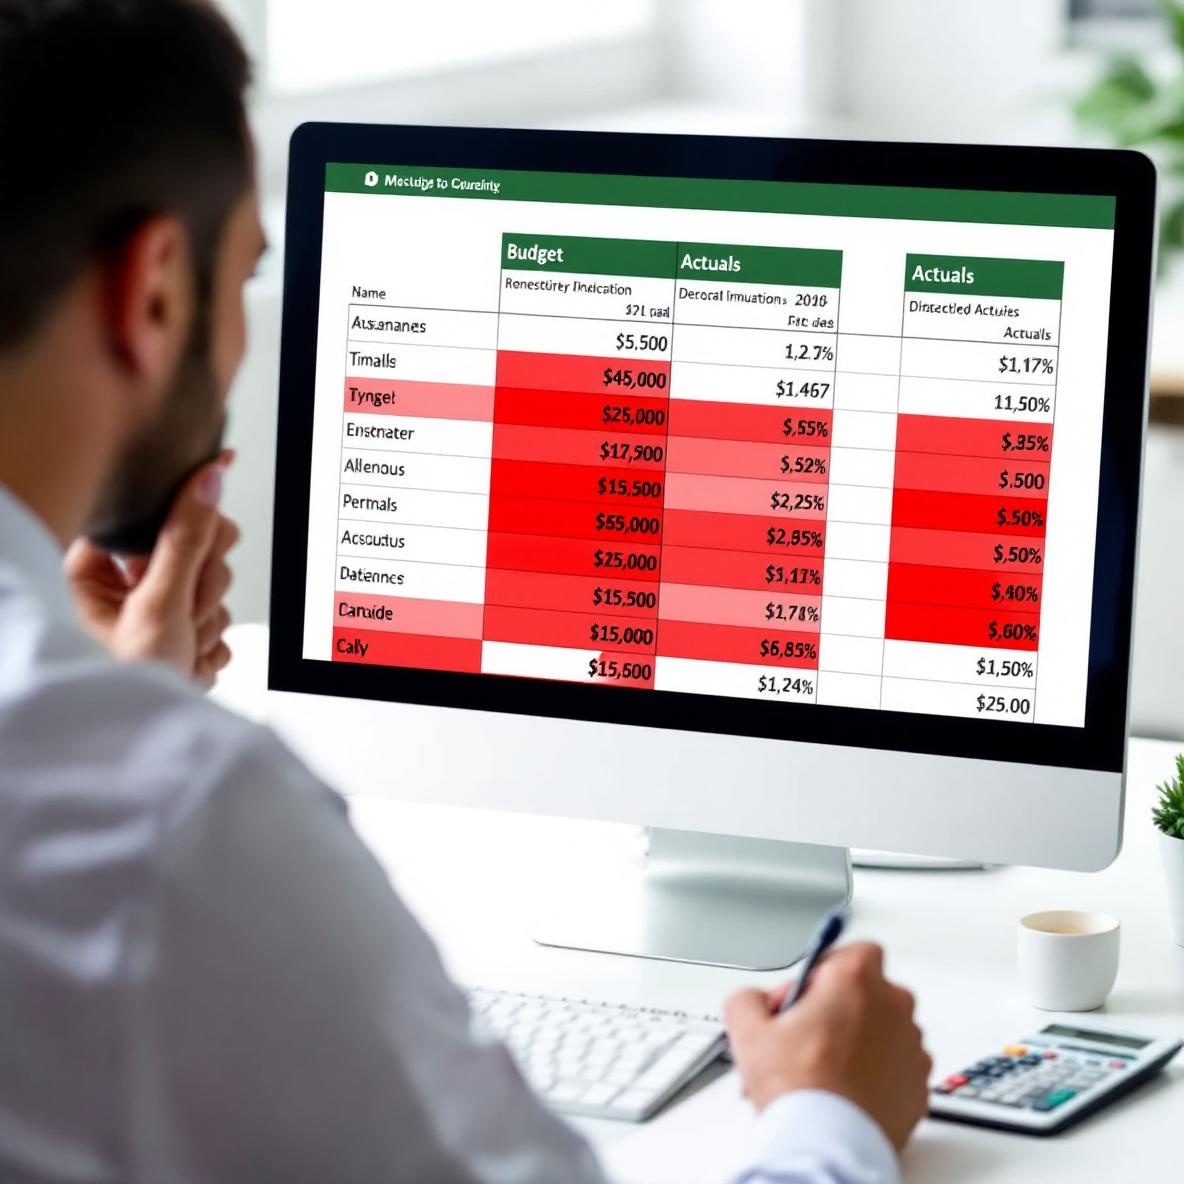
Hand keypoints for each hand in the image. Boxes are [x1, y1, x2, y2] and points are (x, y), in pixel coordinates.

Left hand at [65, 457, 238, 688]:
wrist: (138, 748)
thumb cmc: (120, 685)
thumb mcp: (158, 606)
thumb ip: (187, 539)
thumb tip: (207, 479)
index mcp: (96, 564)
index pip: (162, 514)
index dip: (192, 530)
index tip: (209, 543)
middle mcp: (120, 582)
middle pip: (197, 548)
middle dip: (203, 587)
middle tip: (185, 615)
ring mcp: (151, 607)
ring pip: (212, 584)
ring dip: (208, 620)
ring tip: (182, 648)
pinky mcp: (175, 631)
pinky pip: (216, 616)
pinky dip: (211, 640)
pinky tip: (188, 657)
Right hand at [724, 942, 930, 1150]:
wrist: (827, 1145)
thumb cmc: (799, 1088)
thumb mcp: (748, 1029)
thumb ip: (748, 998)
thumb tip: (754, 1001)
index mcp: (856, 980)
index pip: (855, 950)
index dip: (827, 970)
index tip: (807, 993)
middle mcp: (893, 1007)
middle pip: (868, 992)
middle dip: (839, 1009)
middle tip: (806, 1035)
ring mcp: (911, 1048)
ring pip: (884, 1030)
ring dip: (858, 1042)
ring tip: (820, 1070)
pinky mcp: (918, 1085)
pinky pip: (897, 1067)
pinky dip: (876, 1074)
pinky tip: (843, 1089)